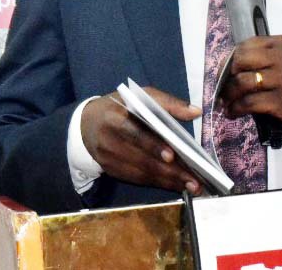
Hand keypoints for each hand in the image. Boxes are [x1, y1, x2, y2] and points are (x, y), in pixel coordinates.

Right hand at [81, 88, 202, 193]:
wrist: (86, 124)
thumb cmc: (121, 107)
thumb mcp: (141, 96)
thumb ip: (167, 103)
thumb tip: (195, 112)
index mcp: (117, 116)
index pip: (136, 132)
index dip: (153, 145)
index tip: (171, 156)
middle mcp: (110, 139)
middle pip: (143, 158)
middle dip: (170, 171)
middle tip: (194, 180)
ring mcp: (109, 158)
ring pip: (142, 173)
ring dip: (168, 181)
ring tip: (191, 186)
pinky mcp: (110, 170)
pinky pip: (137, 179)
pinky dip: (158, 183)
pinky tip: (175, 185)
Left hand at [219, 36, 281, 130]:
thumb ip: (264, 56)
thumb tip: (229, 65)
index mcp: (281, 44)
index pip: (245, 46)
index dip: (229, 59)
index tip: (223, 70)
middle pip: (240, 62)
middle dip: (225, 76)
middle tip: (222, 86)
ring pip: (242, 84)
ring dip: (227, 95)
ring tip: (224, 102)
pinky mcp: (280, 103)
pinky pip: (249, 104)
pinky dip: (235, 109)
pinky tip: (233, 112)